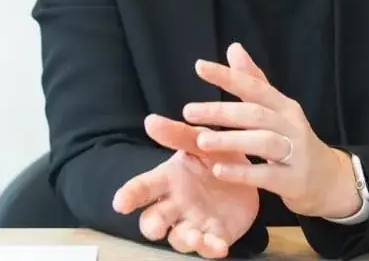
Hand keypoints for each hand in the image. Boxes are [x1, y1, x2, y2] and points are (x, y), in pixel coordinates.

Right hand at [112, 114, 258, 257]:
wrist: (249, 170)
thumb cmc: (215, 153)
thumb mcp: (199, 140)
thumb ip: (177, 134)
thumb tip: (150, 120)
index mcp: (169, 178)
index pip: (142, 188)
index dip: (129, 195)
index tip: (120, 203)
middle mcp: (176, 204)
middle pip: (153, 219)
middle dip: (152, 226)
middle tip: (156, 227)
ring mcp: (194, 222)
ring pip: (179, 238)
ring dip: (184, 239)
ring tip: (194, 235)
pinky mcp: (216, 235)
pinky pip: (209, 248)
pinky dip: (212, 249)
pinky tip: (219, 245)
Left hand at [185, 43, 360, 219]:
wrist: (330, 181)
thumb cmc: (294, 140)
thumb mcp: (277, 109)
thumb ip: (253, 80)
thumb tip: (233, 48)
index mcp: (283, 105)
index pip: (254, 85)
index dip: (227, 76)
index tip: (199, 66)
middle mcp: (291, 125)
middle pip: (255, 113)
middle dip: (221, 111)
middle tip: (189, 111)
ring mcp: (296, 153)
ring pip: (262, 142)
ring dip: (230, 140)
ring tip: (200, 141)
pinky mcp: (294, 181)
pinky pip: (267, 175)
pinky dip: (243, 173)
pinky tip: (219, 170)